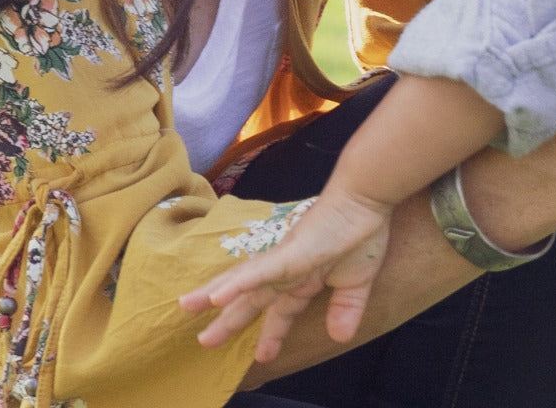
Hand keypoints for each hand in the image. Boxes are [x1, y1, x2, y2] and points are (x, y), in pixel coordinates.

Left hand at [180, 192, 390, 362]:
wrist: (366, 199)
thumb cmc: (361, 231)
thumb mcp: (356, 282)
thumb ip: (346, 308)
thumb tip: (340, 337)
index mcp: (303, 278)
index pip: (281, 309)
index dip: (271, 333)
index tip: (261, 356)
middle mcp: (287, 269)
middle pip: (251, 298)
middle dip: (228, 320)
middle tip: (203, 340)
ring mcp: (284, 259)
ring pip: (244, 282)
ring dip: (216, 296)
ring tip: (188, 307)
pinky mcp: (290, 252)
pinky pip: (261, 273)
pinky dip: (239, 285)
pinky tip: (218, 298)